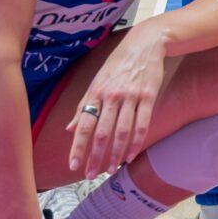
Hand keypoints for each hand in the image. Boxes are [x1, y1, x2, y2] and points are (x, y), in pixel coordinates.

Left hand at [69, 24, 170, 175]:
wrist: (145, 43)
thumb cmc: (118, 64)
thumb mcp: (96, 81)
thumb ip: (84, 105)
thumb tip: (69, 128)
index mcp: (96, 92)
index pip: (84, 124)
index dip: (78, 146)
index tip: (73, 165)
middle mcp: (112, 95)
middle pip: (102, 132)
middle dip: (96, 156)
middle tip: (91, 175)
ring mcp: (131, 96)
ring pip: (121, 131)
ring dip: (115, 153)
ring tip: (110, 170)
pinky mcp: (148, 96)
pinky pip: (142, 124)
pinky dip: (135, 142)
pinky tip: (130, 155)